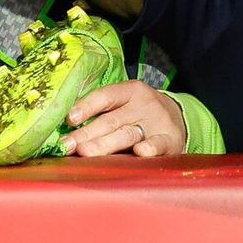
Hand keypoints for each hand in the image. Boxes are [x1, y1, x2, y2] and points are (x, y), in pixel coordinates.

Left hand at [60, 80, 189, 156]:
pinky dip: (149, 148)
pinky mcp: (170, 140)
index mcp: (130, 91)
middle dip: (86, 134)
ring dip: (105, 144)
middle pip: (111, 120)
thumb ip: (101, 112)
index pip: (105, 96)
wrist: (177, 119)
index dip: (86, 107)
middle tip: (67, 145)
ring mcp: (157, 122)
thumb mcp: (124, 104)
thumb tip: (65, 127)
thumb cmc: (139, 113)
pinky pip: (158, 143)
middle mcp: (143, 105)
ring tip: (86, 152)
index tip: (68, 119)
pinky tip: (139, 152)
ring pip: (127, 134)